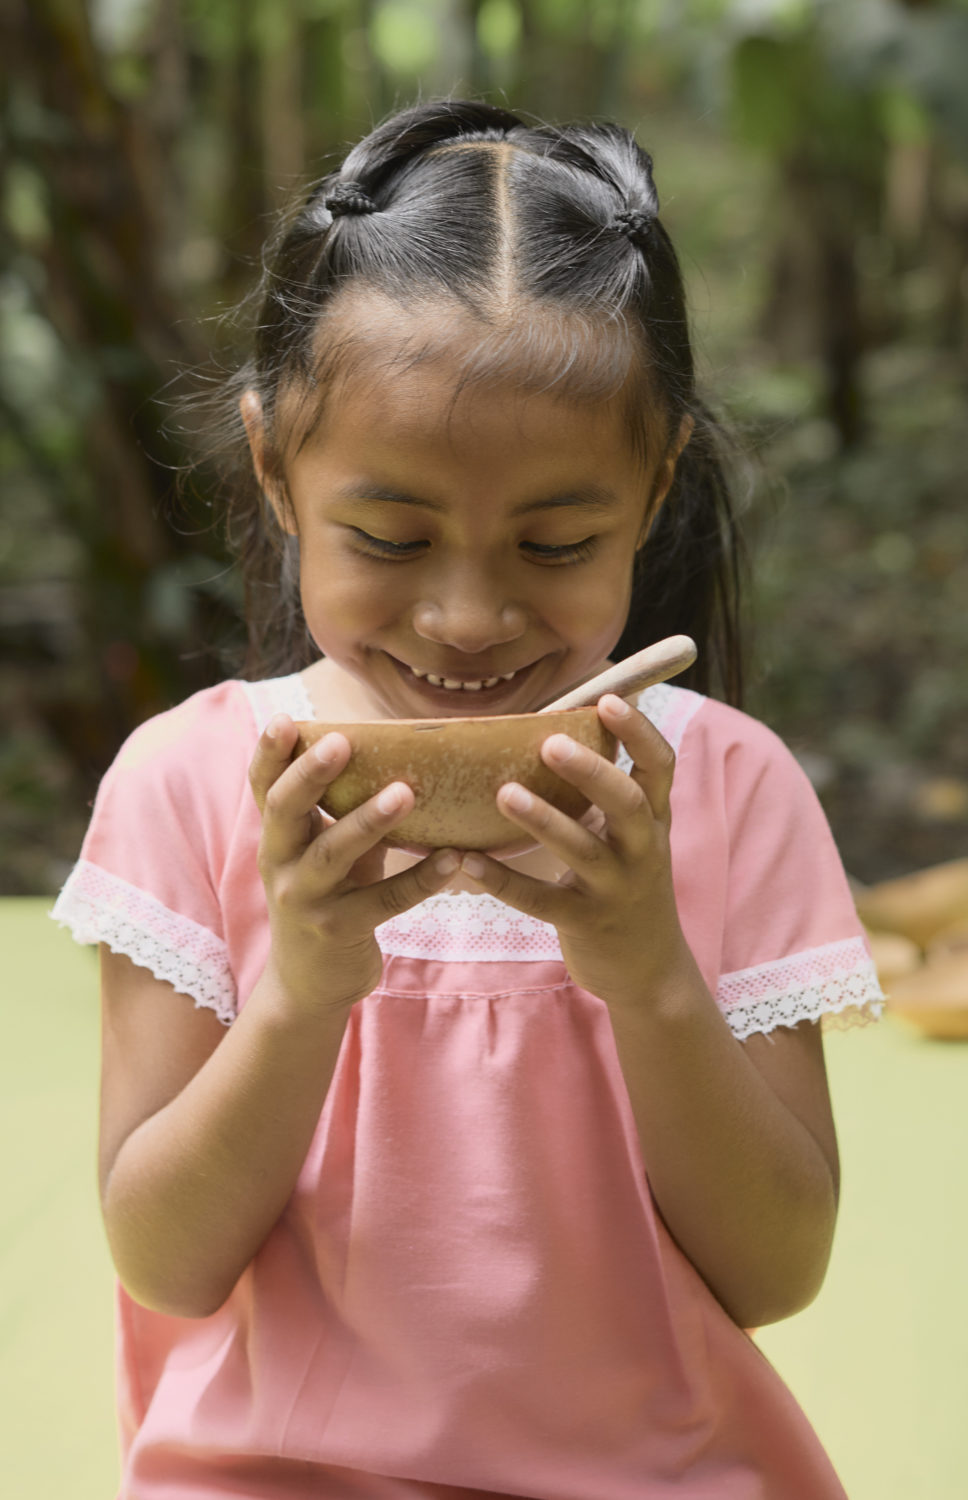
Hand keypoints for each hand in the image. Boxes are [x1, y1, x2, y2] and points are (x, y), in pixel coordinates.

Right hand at [249, 715, 457, 1013]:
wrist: (309, 985)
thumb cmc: (328, 899)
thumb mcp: (324, 854)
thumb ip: (341, 812)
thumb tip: (396, 754)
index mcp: (277, 838)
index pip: (264, 788)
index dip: (270, 754)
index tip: (285, 720)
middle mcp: (280, 864)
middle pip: (285, 812)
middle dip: (310, 775)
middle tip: (341, 741)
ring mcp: (306, 900)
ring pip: (334, 854)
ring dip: (369, 821)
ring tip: (405, 792)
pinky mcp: (339, 931)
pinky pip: (384, 902)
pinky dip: (421, 879)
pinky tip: (454, 859)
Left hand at [460, 695, 690, 1008]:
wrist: (649, 968)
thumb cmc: (627, 884)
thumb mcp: (634, 837)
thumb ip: (611, 794)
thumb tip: (564, 729)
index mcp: (653, 819)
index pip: (660, 765)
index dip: (639, 731)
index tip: (609, 700)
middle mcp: (642, 850)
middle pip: (626, 801)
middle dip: (590, 770)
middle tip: (549, 743)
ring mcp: (616, 888)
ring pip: (582, 849)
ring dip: (542, 819)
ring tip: (504, 793)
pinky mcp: (585, 922)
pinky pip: (540, 900)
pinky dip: (503, 881)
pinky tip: (468, 861)